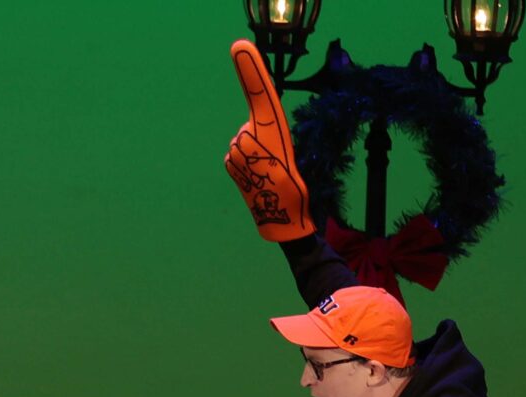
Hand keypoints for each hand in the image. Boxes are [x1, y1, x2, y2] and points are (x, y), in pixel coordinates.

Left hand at [224, 40, 314, 241]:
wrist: (282, 220)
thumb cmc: (295, 188)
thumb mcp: (292, 151)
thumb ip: (272, 133)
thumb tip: (250, 133)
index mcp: (270, 131)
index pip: (260, 95)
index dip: (251, 71)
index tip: (240, 46)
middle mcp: (249, 137)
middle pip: (254, 124)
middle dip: (263, 137)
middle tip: (277, 160)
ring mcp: (236, 151)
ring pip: (246, 140)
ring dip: (256, 151)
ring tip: (269, 171)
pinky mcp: (230, 163)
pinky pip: (239, 153)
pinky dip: (248, 161)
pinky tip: (258, 176)